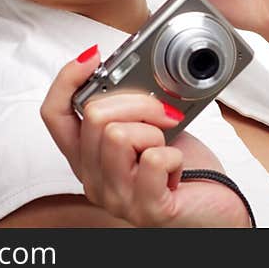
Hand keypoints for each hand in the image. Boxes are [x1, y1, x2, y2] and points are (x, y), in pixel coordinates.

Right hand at [40, 45, 252, 226]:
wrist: (215, 210)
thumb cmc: (184, 170)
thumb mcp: (147, 130)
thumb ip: (129, 110)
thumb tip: (129, 73)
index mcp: (87, 157)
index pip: (53, 113)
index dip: (67, 79)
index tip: (94, 57)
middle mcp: (93, 179)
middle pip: (94, 116)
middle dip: (136, 102)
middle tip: (161, 115)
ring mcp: (117, 199)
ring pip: (118, 135)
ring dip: (153, 132)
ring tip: (165, 147)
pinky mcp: (147, 209)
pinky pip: (153, 160)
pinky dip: (174, 155)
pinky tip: (177, 168)